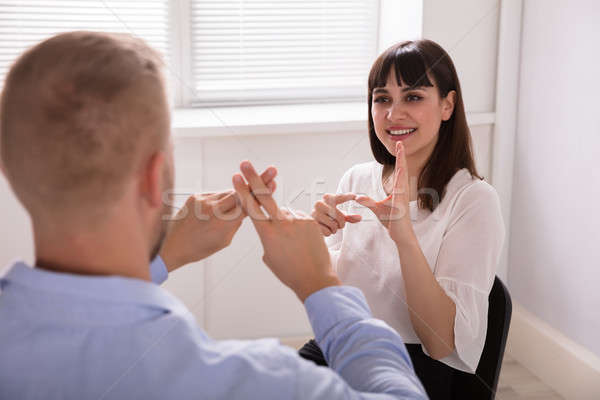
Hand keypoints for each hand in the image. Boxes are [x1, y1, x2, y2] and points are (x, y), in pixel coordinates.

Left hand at [160, 167, 276, 270]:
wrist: (172, 246)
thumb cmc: (201, 248)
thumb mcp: (224, 241)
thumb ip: (235, 223)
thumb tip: (246, 206)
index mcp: (223, 224)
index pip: (248, 206)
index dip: (261, 193)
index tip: (273, 183)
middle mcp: (213, 210)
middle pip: (241, 192)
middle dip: (256, 182)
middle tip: (272, 171)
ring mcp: (203, 201)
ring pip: (228, 193)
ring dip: (236, 194)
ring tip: (241, 198)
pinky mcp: (195, 197)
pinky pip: (215, 194)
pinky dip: (220, 199)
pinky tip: (217, 208)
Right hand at [233, 161, 339, 301]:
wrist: (315, 279)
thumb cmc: (288, 271)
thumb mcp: (269, 256)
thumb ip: (267, 235)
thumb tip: (270, 222)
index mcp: (267, 234)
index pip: (252, 208)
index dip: (243, 191)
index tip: (236, 177)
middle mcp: (281, 224)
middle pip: (264, 196)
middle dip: (253, 178)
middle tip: (245, 163)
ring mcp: (298, 221)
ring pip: (284, 213)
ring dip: (284, 222)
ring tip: (293, 243)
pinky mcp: (311, 221)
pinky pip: (299, 218)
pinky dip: (297, 226)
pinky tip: (302, 242)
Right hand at [311, 193, 361, 235]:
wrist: (311, 223)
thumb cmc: (328, 218)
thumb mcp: (339, 216)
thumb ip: (349, 217)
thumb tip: (360, 218)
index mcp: (326, 198)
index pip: (339, 197)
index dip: (348, 196)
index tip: (355, 196)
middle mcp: (319, 204)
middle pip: (339, 216)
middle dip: (342, 223)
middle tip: (339, 224)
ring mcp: (315, 213)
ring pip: (333, 225)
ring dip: (335, 229)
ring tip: (330, 226)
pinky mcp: (312, 223)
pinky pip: (327, 232)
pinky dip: (329, 233)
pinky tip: (325, 229)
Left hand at [355, 142, 413, 243]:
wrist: (401, 235)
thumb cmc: (392, 221)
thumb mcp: (376, 209)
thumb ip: (367, 201)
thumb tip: (358, 197)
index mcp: (398, 190)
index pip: (398, 171)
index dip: (398, 158)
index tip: (398, 146)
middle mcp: (402, 191)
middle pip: (402, 170)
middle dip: (401, 156)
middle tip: (400, 142)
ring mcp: (403, 198)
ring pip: (402, 178)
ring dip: (402, 164)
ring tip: (401, 152)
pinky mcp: (401, 205)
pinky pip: (400, 192)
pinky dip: (400, 181)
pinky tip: (400, 172)